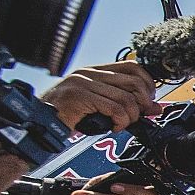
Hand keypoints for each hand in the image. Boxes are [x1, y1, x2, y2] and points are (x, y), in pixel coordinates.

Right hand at [39, 61, 161, 131]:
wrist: (39, 123)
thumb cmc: (69, 115)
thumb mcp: (100, 105)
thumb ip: (125, 102)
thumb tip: (155, 108)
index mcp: (94, 71)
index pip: (133, 67)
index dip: (148, 84)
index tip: (149, 101)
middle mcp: (89, 73)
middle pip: (134, 82)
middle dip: (144, 103)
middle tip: (138, 117)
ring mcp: (83, 83)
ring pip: (127, 98)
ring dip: (131, 117)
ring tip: (121, 124)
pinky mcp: (79, 96)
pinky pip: (115, 109)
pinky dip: (121, 122)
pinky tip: (113, 128)